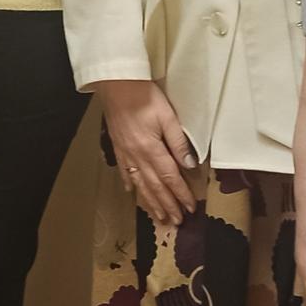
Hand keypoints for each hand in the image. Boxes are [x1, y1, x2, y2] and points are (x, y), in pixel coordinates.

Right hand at [97, 78, 195, 227]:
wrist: (116, 84)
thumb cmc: (144, 96)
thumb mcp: (168, 116)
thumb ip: (178, 142)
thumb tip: (189, 165)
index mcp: (152, 149)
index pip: (170, 177)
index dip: (181, 194)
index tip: (190, 208)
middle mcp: (137, 156)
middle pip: (155, 186)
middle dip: (167, 205)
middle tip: (176, 222)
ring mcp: (125, 152)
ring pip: (139, 183)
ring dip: (150, 201)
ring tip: (159, 216)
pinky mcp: (117, 146)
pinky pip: (124, 170)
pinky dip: (129, 183)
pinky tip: (132, 192)